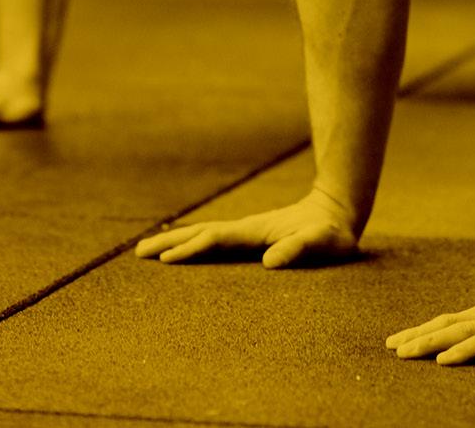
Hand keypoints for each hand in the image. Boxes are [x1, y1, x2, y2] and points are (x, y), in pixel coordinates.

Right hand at [135, 188, 358, 268]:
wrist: (336, 211)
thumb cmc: (331, 233)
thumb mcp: (321, 242)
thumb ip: (298, 247)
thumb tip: (269, 263)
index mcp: (254, 231)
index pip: (214, 239)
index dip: (190, 249)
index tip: (165, 261)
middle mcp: (245, 229)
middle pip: (199, 232)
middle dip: (169, 242)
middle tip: (138, 252)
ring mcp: (246, 233)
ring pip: (203, 234)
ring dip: (175, 241)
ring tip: (148, 251)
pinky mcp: (250, 239)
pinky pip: (213, 241)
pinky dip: (192, 244)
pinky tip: (184, 252)